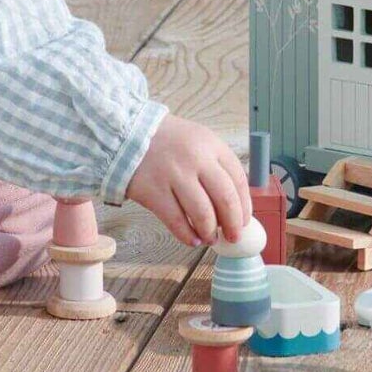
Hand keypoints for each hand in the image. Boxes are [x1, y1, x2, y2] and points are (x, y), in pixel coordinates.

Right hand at [125, 113, 250, 246]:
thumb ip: (217, 167)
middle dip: (233, 224)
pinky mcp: (154, 191)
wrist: (127, 133)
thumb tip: (236, 207)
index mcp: (210, 144)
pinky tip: (192, 238)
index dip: (244, 206)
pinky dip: (188, 236)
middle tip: (233, 236)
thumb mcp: (198, 141)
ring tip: (209, 237)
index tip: (244, 221)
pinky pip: (177, 222)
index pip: (238, 179)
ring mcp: (173, 175)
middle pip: (225, 199)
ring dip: (210, 232)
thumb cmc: (168, 141)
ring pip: (203, 214)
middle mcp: (194, 158)